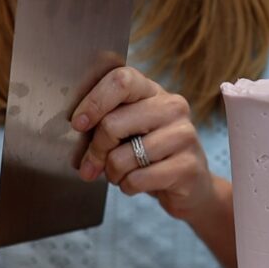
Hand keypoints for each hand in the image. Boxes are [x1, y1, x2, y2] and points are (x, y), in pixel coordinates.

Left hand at [71, 66, 220, 222]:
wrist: (191, 184)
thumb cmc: (151, 154)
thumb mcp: (129, 131)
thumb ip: (107, 122)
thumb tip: (78, 128)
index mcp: (154, 92)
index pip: (121, 80)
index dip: (94, 102)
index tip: (78, 124)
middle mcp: (172, 107)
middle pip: (113, 123)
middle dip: (96, 150)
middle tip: (92, 165)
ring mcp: (184, 135)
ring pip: (122, 157)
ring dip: (113, 173)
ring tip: (121, 175)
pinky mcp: (187, 166)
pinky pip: (138, 179)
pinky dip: (128, 187)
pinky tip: (137, 184)